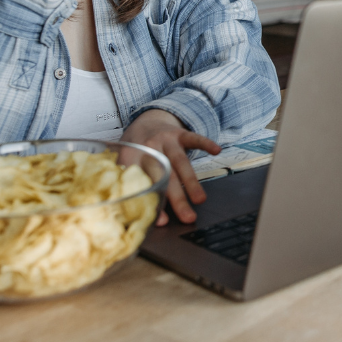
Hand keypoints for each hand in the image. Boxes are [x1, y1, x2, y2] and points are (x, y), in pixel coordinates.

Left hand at [121, 110, 220, 225]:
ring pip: (180, 162)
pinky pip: (194, 137)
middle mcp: (149, 148)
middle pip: (164, 176)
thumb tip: (132, 217)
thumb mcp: (125, 163)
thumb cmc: (136, 148)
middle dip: (177, 198)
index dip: (153, 202)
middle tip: (187, 217)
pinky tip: (216, 151)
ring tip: (200, 200)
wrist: (145, 121)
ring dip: (191, 181)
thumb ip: (128, 184)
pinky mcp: (180, 133)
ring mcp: (165, 139)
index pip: (142, 183)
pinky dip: (205, 143)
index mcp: (132, 157)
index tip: (161, 221)